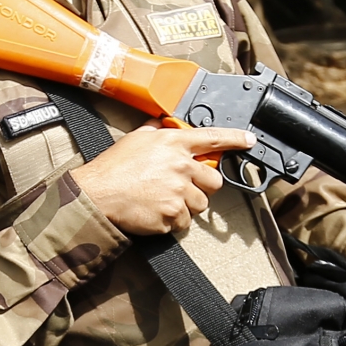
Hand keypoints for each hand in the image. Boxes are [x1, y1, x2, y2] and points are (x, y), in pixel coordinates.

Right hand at [71, 122, 254, 236]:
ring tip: (161, 201)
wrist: (96, 195)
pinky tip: (154, 213)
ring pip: (199, 204)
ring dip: (185, 206)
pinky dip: (171, 222)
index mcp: (174, 143)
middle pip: (214, 181)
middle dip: (202, 187)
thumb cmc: (112, 168)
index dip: (236, 139)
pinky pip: (183, 223)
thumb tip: (161, 122)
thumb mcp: (134, 139)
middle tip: (182, 188)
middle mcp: (181, 166)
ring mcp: (178, 192)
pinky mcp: (172, 214)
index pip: (214, 138)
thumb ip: (154, 130)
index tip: (249, 140)